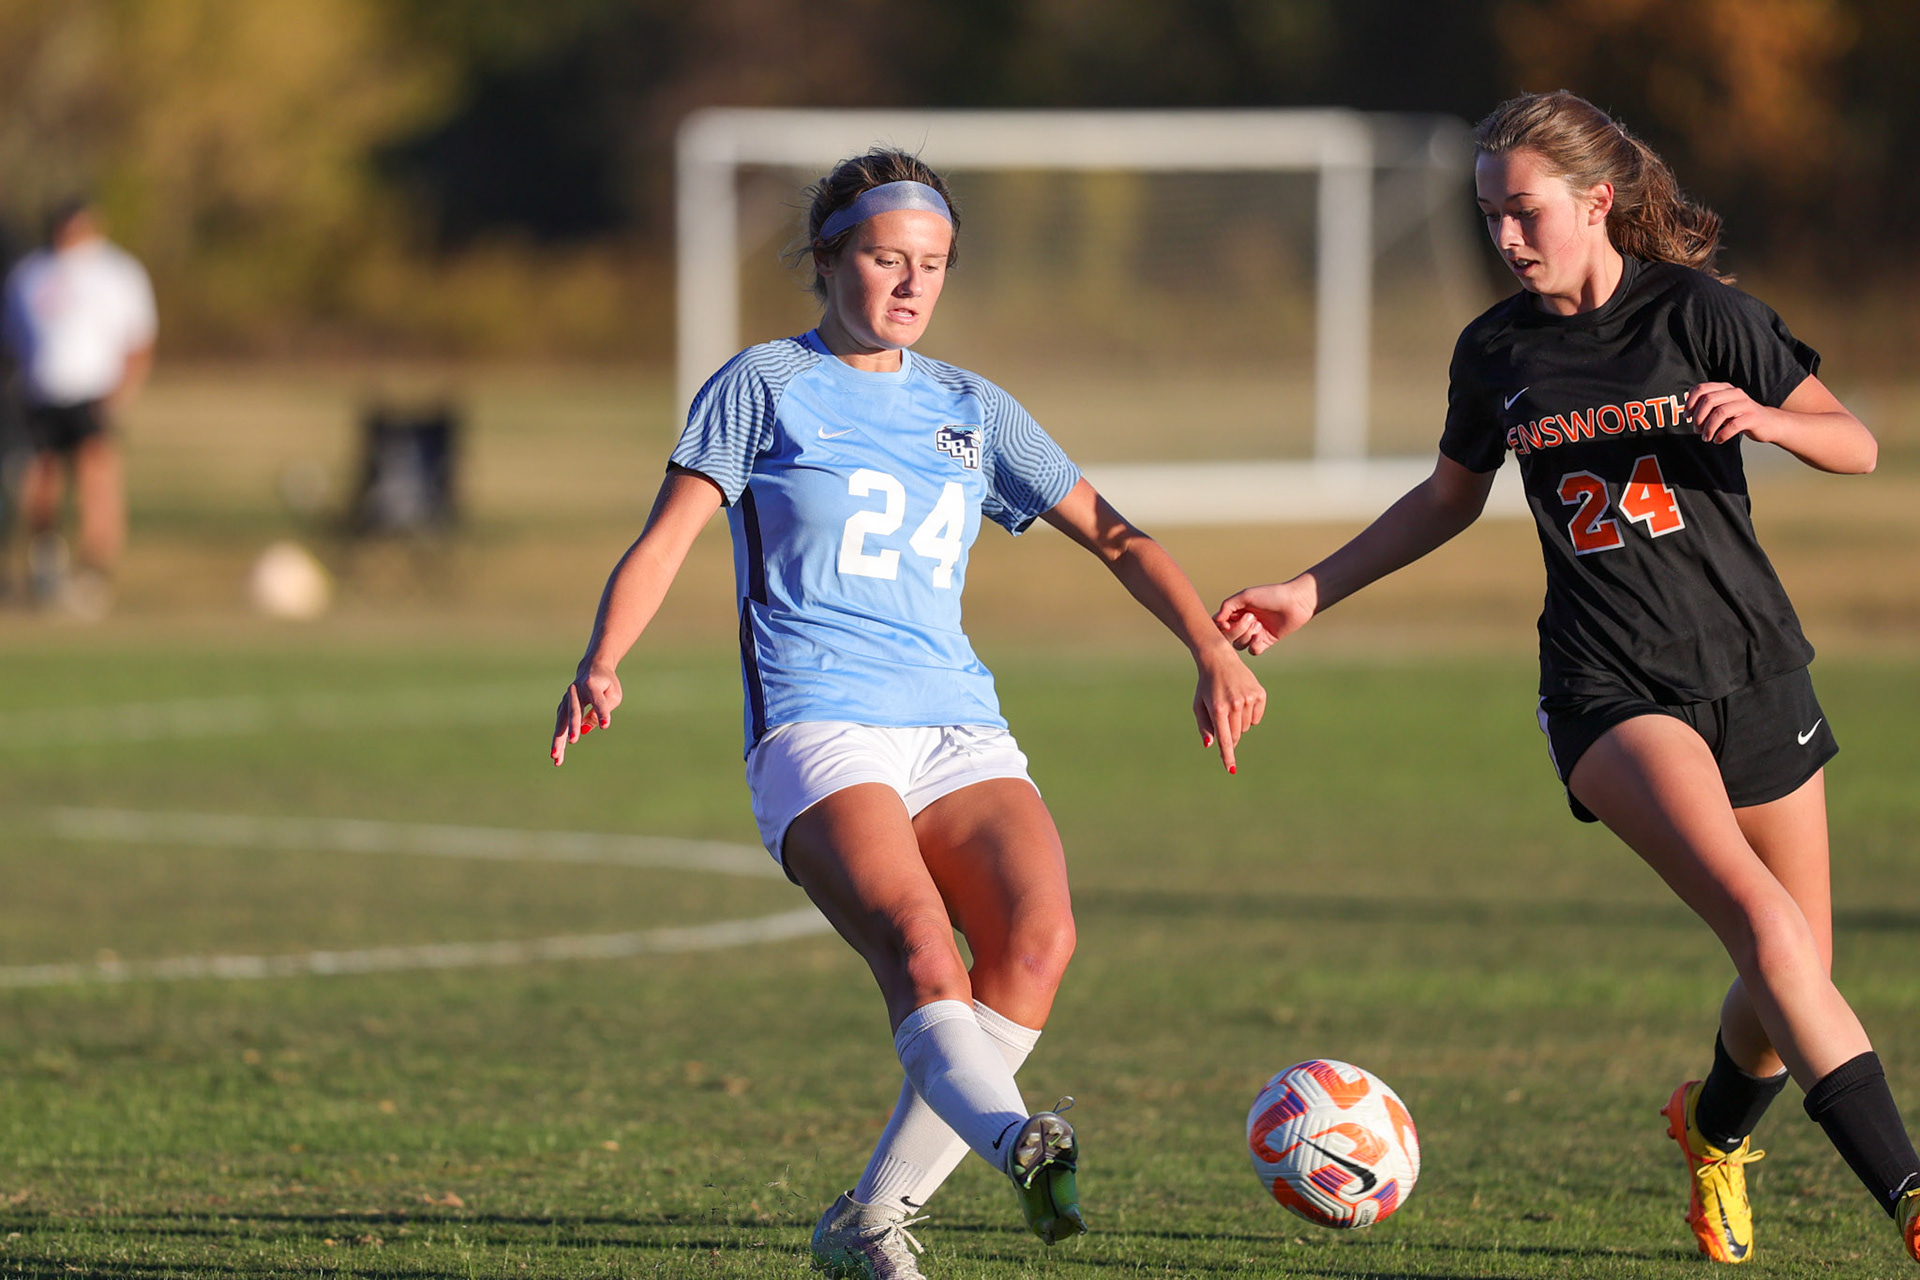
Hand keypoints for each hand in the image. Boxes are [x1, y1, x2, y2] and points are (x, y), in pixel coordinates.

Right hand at [550, 664, 621, 765]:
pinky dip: (558, 738)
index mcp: (592, 684)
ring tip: (556, 757)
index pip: (598, 701)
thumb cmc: (607, 684)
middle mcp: (575, 690)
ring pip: (561, 720)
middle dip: (573, 726)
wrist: (592, 668)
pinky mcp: (563, 705)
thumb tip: (585, 729)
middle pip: (574, 710)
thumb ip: (603, 710)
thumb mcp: (613, 695)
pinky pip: (560, 724)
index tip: (605, 725)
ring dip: (558, 738)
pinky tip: (557, 755)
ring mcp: (566, 698)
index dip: (602, 712)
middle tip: (573, 741)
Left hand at [1192, 648, 1265, 773]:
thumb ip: (1204, 726)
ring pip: (1246, 727)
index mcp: (1218, 709)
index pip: (1225, 739)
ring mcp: (1249, 699)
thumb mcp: (1198, 705)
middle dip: (1230, 734)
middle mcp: (1235, 704)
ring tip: (1231, 704)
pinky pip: (1256, 718)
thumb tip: (1211, 745)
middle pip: (1236, 735)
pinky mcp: (1259, 694)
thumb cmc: (1206, 686)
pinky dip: (1249, 715)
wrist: (1219, 660)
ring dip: (1238, 722)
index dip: (1228, 756)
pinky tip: (1242, 701)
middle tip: (1223, 720)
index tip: (1231, 769)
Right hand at [1213, 577, 1316, 656]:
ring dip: (1246, 636)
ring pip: (1239, 645)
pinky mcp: (1265, 642)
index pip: (1219, 624)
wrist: (1295, 602)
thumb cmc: (1271, 595)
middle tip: (1251, 618)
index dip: (1220, 627)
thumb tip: (1216, 622)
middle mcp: (1243, 623)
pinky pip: (1252, 651)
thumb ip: (1227, 606)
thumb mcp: (1246, 596)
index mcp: (1236, 611)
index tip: (1226, 623)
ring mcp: (1254, 633)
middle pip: (1227, 636)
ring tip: (1259, 624)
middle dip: (1237, 630)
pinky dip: (1254, 645)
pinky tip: (1261, 635)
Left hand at [1686, 382, 1780, 445]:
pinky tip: (1718, 440)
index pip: (1701, 388)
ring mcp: (1745, 404)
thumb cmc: (1739, 417)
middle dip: (1698, 417)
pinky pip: (1733, 425)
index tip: (1687, 416)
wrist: (1768, 423)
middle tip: (1696, 430)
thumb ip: (1707, 407)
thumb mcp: (1722, 408)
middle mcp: (1735, 393)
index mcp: (1725, 388)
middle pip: (1709, 400)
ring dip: (1709, 428)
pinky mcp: (1753, 417)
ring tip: (1706, 437)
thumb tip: (1687, 413)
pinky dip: (1721, 435)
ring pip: (1720, 412)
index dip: (1690, 402)